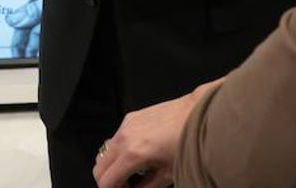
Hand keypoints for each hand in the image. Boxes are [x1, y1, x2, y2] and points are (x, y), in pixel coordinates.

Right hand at [93, 80, 221, 187]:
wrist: (196, 115)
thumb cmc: (186, 145)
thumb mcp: (166, 176)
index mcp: (133, 154)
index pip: (105, 181)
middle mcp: (124, 138)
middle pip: (99, 168)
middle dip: (111, 181)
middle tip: (129, 185)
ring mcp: (126, 125)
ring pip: (105, 153)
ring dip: (113, 166)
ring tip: (134, 171)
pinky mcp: (131, 117)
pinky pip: (116, 139)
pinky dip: (120, 151)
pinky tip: (139, 153)